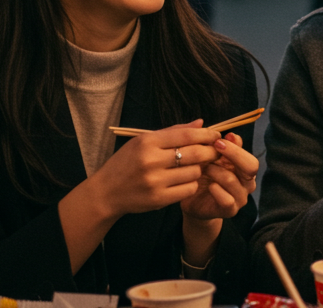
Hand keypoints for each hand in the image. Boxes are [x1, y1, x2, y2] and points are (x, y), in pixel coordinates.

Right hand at [89, 120, 219, 218]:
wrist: (106, 192)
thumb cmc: (126, 163)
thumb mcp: (143, 141)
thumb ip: (173, 132)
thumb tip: (200, 123)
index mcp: (147, 142)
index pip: (186, 135)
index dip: (206, 135)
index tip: (216, 135)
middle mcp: (151, 161)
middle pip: (195, 154)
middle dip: (211, 152)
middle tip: (216, 151)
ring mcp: (155, 182)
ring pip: (194, 172)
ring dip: (200, 169)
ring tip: (195, 166)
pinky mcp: (159, 199)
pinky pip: (188, 189)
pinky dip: (192, 183)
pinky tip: (186, 180)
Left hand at [181, 131, 258, 220]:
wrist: (193, 200)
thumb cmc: (204, 174)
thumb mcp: (212, 157)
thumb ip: (223, 145)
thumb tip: (232, 134)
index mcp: (245, 169)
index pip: (250, 157)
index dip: (235, 147)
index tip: (218, 140)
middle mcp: (247, 183)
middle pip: (251, 166)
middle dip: (233, 154)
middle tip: (215, 148)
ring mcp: (240, 198)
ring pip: (233, 180)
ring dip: (215, 171)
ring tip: (203, 168)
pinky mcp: (230, 211)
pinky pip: (227, 200)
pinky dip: (217, 191)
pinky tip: (209, 186)